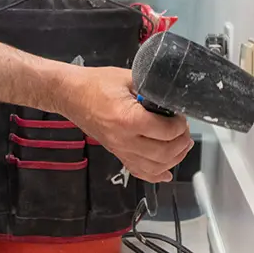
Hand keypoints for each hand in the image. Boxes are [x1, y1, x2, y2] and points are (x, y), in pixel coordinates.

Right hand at [61, 66, 192, 182]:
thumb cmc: (96, 82)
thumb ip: (152, 87)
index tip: (182, 116)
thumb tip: (172, 96)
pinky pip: (139, 172)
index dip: (180, 125)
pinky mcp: (116, 153)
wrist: (70, 94)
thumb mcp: (128, 77)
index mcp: (128, 118)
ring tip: (181, 146)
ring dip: (174, 159)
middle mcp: (123, 139)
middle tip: (184, 131)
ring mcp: (119, 149)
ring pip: (154, 168)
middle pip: (163, 153)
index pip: (165, 131)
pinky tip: (166, 172)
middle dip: (181, 143)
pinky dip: (156, 175)